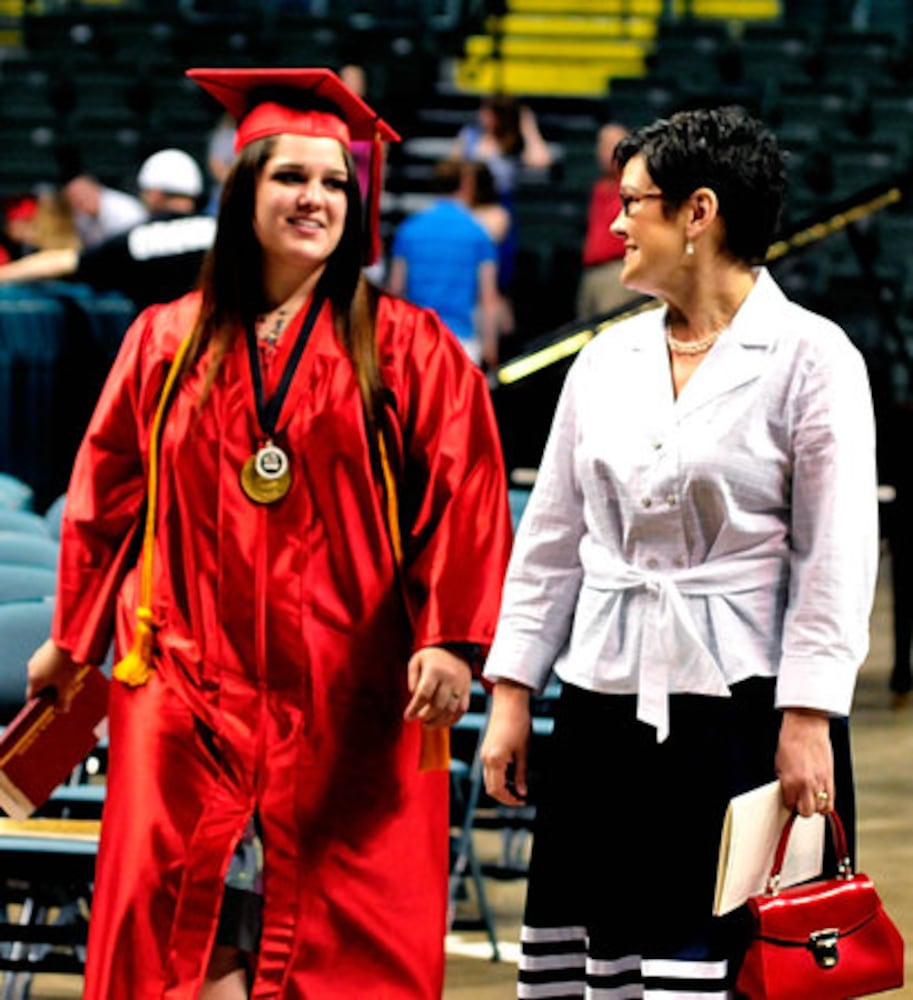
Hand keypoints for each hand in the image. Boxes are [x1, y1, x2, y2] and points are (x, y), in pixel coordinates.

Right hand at [27, 639, 81, 712]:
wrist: (70, 639)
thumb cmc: (66, 664)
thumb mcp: (66, 684)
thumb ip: (63, 699)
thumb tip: (61, 711)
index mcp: (34, 680)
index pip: (31, 696)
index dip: (40, 702)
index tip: (49, 705)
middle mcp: (32, 668)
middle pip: (38, 683)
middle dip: (50, 688)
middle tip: (64, 690)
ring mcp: (37, 657)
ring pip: (44, 671)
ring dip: (53, 676)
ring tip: (69, 676)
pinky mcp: (45, 648)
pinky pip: (48, 661)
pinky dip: (55, 665)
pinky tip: (68, 664)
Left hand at [404, 646, 471, 726]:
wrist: (455, 649)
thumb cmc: (431, 657)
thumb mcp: (416, 661)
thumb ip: (412, 679)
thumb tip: (414, 698)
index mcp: (435, 670)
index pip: (424, 694)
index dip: (414, 708)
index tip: (407, 717)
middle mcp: (450, 678)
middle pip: (438, 705)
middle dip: (426, 716)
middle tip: (418, 719)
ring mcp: (460, 686)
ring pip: (450, 711)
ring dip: (437, 721)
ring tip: (427, 724)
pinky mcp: (467, 691)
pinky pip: (461, 711)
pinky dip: (451, 720)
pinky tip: (441, 723)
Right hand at [481, 679, 531, 805]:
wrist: (509, 704)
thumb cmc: (518, 724)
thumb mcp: (524, 752)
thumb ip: (521, 774)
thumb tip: (522, 792)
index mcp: (494, 760)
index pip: (498, 790)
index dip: (510, 800)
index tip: (522, 801)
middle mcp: (485, 758)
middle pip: (491, 788)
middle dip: (504, 797)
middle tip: (520, 798)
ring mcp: (484, 753)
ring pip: (489, 780)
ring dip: (501, 787)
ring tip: (518, 787)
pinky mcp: (486, 749)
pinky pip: (489, 769)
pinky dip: (498, 777)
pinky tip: (511, 775)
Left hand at [775, 708, 833, 816]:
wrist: (806, 727)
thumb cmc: (791, 741)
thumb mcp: (779, 763)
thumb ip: (785, 781)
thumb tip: (788, 792)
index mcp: (790, 781)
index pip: (789, 804)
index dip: (789, 803)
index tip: (789, 800)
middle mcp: (806, 785)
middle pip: (806, 812)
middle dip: (802, 810)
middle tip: (799, 802)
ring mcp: (820, 783)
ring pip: (821, 810)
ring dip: (815, 807)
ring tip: (811, 799)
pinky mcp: (830, 778)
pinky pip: (831, 801)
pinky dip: (826, 803)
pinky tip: (821, 799)